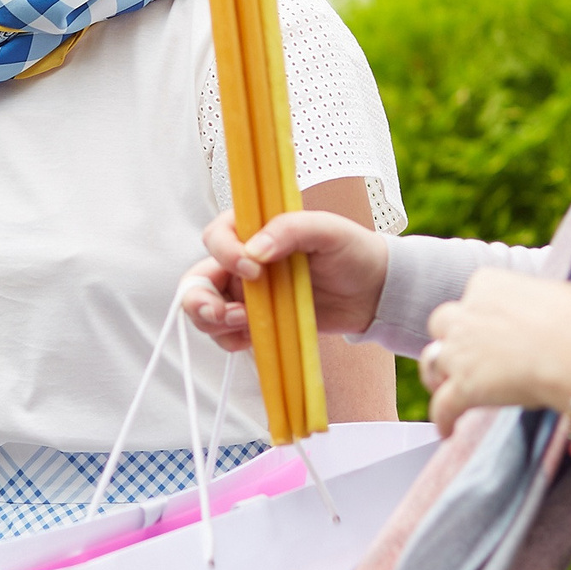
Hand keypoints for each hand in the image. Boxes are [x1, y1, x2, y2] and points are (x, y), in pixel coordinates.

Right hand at [182, 210, 389, 350]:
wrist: (373, 292)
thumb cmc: (352, 251)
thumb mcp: (327, 230)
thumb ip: (290, 229)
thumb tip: (254, 250)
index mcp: (253, 230)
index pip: (216, 236)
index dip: (225, 254)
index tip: (253, 270)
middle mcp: (242, 261)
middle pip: (197, 278)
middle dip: (198, 299)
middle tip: (223, 313)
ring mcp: (247, 294)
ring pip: (205, 310)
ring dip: (215, 323)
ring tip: (248, 325)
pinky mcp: (257, 321)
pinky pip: (226, 335)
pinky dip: (231, 340)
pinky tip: (254, 338)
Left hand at [420, 271, 570, 436]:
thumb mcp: (556, 292)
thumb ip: (536, 299)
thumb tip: (547, 307)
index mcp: (486, 284)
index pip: (473, 296)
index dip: (481, 313)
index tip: (494, 326)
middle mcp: (466, 314)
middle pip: (442, 323)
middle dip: (451, 337)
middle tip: (465, 353)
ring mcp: (460, 351)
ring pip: (433, 362)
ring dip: (438, 374)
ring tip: (446, 387)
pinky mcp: (464, 387)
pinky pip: (442, 406)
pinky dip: (444, 419)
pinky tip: (448, 431)